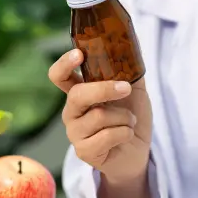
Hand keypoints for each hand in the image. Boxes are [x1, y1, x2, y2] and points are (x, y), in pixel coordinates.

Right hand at [49, 49, 152, 184]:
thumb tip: (132, 45)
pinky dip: (125, 133)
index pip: (59, 76)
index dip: (64, 64)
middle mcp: (72, 111)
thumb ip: (129, 70)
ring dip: (124, 117)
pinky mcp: (84, 151)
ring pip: (98, 116)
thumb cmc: (131, 119)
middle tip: (126, 88)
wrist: (138, 152)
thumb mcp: (133, 90)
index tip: (79, 54)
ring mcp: (75, 132)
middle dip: (105, 89)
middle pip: (78, 95)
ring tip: (129, 122)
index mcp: (79, 93)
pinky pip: (106, 136)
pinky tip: (126, 136)